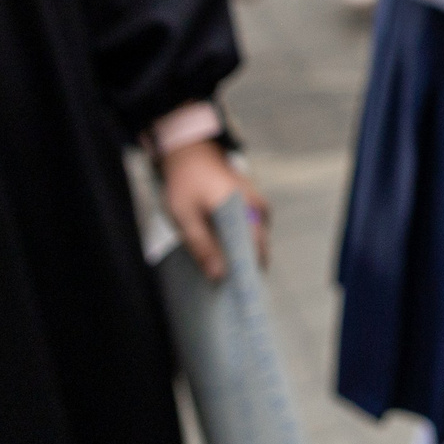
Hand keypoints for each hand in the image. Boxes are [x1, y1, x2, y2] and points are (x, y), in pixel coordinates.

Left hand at [161, 137, 268, 281]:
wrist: (189, 151)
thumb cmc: (186, 182)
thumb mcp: (186, 217)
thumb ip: (202, 246)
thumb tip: (218, 276)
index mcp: (245, 209)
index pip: (256, 250)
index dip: (249, 273)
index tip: (240, 293)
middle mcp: (257, 206)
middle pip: (258, 246)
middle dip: (244, 266)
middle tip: (228, 286)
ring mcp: (256, 202)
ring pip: (255, 237)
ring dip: (241, 253)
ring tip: (223, 269)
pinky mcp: (251, 200)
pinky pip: (252, 227)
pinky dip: (240, 240)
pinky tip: (223, 249)